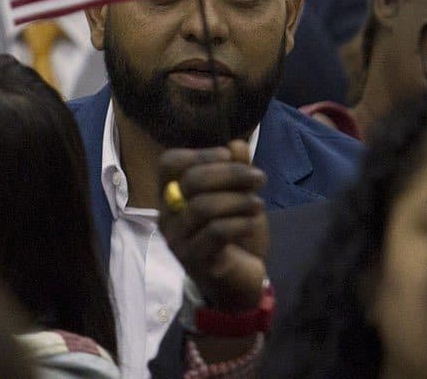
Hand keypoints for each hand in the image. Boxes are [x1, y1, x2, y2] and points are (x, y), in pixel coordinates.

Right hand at [157, 140, 267, 312]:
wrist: (240, 282)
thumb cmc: (234, 234)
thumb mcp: (238, 198)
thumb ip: (235, 171)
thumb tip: (236, 145)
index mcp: (170, 195)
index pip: (169, 163)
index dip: (200, 154)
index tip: (230, 156)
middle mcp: (166, 215)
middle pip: (191, 182)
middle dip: (230, 174)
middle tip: (260, 178)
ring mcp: (178, 239)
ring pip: (204, 207)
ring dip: (239, 200)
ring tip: (259, 204)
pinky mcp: (195, 260)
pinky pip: (216, 232)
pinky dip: (240, 222)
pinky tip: (253, 223)